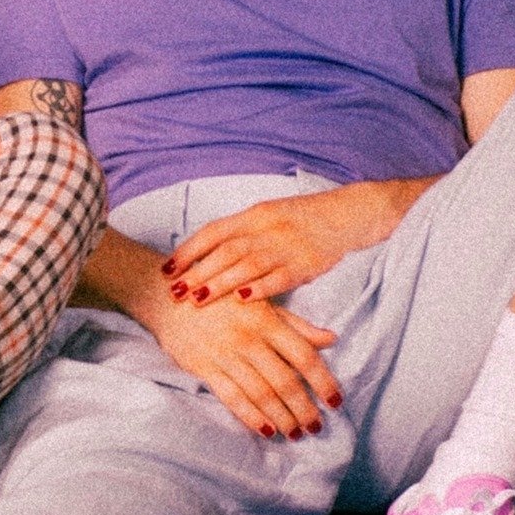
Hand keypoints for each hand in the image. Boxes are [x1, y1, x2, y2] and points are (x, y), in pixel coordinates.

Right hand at [147, 289, 341, 438]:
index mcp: (266, 320)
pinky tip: (266, 430)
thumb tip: (331, 339)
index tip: (336, 402)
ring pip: (261, 393)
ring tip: (295, 432)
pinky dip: (251, 416)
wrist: (167, 294)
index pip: (304, 356)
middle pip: (285, 381)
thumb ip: (295, 324)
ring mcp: (225, 354)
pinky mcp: (203, 367)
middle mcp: (248, 339)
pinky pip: (231, 397)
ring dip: (281, 417)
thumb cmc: (219, 298)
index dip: (323, 381)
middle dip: (304, 408)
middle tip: (316, 427)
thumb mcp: (260, 302)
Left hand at [164, 181, 424, 304]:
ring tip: (196, 299)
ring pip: (247, 265)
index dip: (188, 250)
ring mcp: (286, 245)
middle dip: (197, 272)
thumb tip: (204, 251)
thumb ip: (239, 233)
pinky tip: (242, 300)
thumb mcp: (267, 216)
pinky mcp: (306, 263)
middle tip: (173, 291)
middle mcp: (266, 228)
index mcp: (254, 215)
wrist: (348, 214)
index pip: (213, 232)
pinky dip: (260, 288)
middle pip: (225, 251)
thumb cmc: (301, 218)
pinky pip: (280, 277)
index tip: (166, 268)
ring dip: (219, 283)